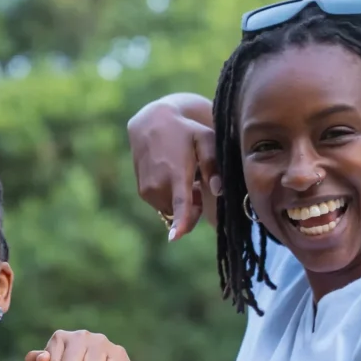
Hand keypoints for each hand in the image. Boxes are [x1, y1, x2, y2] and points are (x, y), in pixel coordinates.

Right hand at [127, 94, 220, 241]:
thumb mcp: (204, 139)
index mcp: (176, 174)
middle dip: (193, 205)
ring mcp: (148, 190)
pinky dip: (170, 197)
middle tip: (198, 182)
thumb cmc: (184, 130)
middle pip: (182, 213)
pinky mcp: (142, 193)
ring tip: (184, 176)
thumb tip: (218, 191)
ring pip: (172, 210)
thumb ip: (214, 164)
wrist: (150, 122)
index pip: (179, 204)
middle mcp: (159, 185)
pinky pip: (163, 205)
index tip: (175, 237)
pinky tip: (171, 176)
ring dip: (181, 201)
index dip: (179, 223)